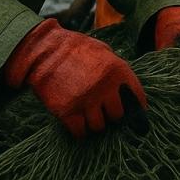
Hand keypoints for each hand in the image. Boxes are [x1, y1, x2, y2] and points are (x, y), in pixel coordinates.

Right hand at [4, 18, 148, 138]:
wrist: (42, 49)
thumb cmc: (74, 48)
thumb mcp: (103, 51)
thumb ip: (116, 70)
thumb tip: (127, 91)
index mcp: (117, 70)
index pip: (137, 98)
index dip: (135, 107)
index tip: (132, 113)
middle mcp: (105, 88)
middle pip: (117, 115)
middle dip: (112, 115)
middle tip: (104, 111)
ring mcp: (86, 101)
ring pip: (99, 126)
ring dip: (95, 123)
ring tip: (88, 116)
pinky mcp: (67, 111)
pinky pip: (80, 131)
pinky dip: (79, 131)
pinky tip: (78, 124)